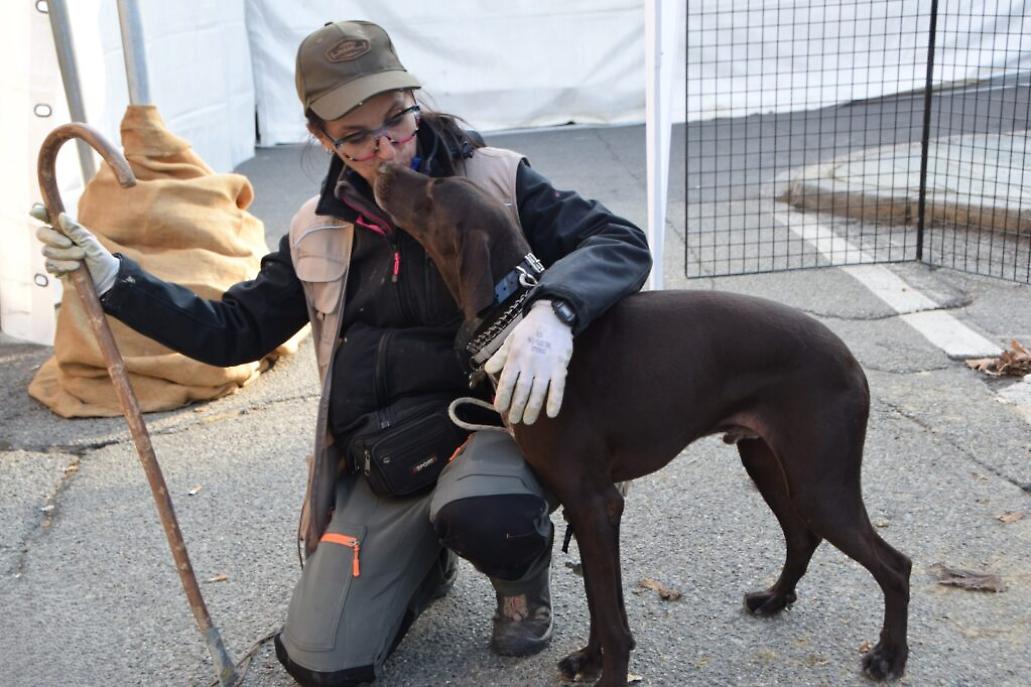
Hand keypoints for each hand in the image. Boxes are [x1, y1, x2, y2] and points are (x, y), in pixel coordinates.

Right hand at [31, 204, 118, 294]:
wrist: (106, 280)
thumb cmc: (100, 258)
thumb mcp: (92, 244)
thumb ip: (77, 231)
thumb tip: (62, 216)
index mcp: (66, 230)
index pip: (48, 218)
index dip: (40, 213)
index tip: (37, 212)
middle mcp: (57, 240)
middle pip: (41, 234)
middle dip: (54, 239)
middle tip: (69, 244)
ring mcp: (55, 255)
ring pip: (47, 251)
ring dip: (65, 255)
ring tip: (81, 258)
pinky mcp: (55, 268)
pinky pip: (49, 265)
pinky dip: (63, 266)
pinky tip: (75, 268)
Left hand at [485, 299, 572, 424]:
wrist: (553, 317)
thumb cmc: (529, 329)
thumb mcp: (511, 339)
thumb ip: (500, 356)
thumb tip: (488, 369)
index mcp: (515, 356)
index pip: (507, 381)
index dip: (503, 396)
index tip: (500, 408)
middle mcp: (529, 363)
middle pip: (522, 390)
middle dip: (517, 407)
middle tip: (514, 420)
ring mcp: (546, 366)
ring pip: (538, 392)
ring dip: (532, 408)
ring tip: (528, 421)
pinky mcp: (560, 367)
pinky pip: (558, 387)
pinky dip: (555, 401)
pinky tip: (551, 414)